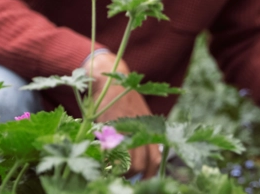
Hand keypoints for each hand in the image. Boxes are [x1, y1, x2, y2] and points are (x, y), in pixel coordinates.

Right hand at [88, 52, 160, 177]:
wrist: (110, 79)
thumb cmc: (124, 100)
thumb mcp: (141, 115)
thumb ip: (145, 135)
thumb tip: (144, 161)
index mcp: (151, 128)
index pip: (155, 160)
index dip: (148, 174)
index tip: (142, 180)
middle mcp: (142, 129)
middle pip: (142, 163)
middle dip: (133, 174)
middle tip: (126, 177)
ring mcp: (126, 127)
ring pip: (128, 160)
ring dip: (120, 169)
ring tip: (113, 170)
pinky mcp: (110, 125)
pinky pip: (111, 149)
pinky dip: (107, 158)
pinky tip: (104, 160)